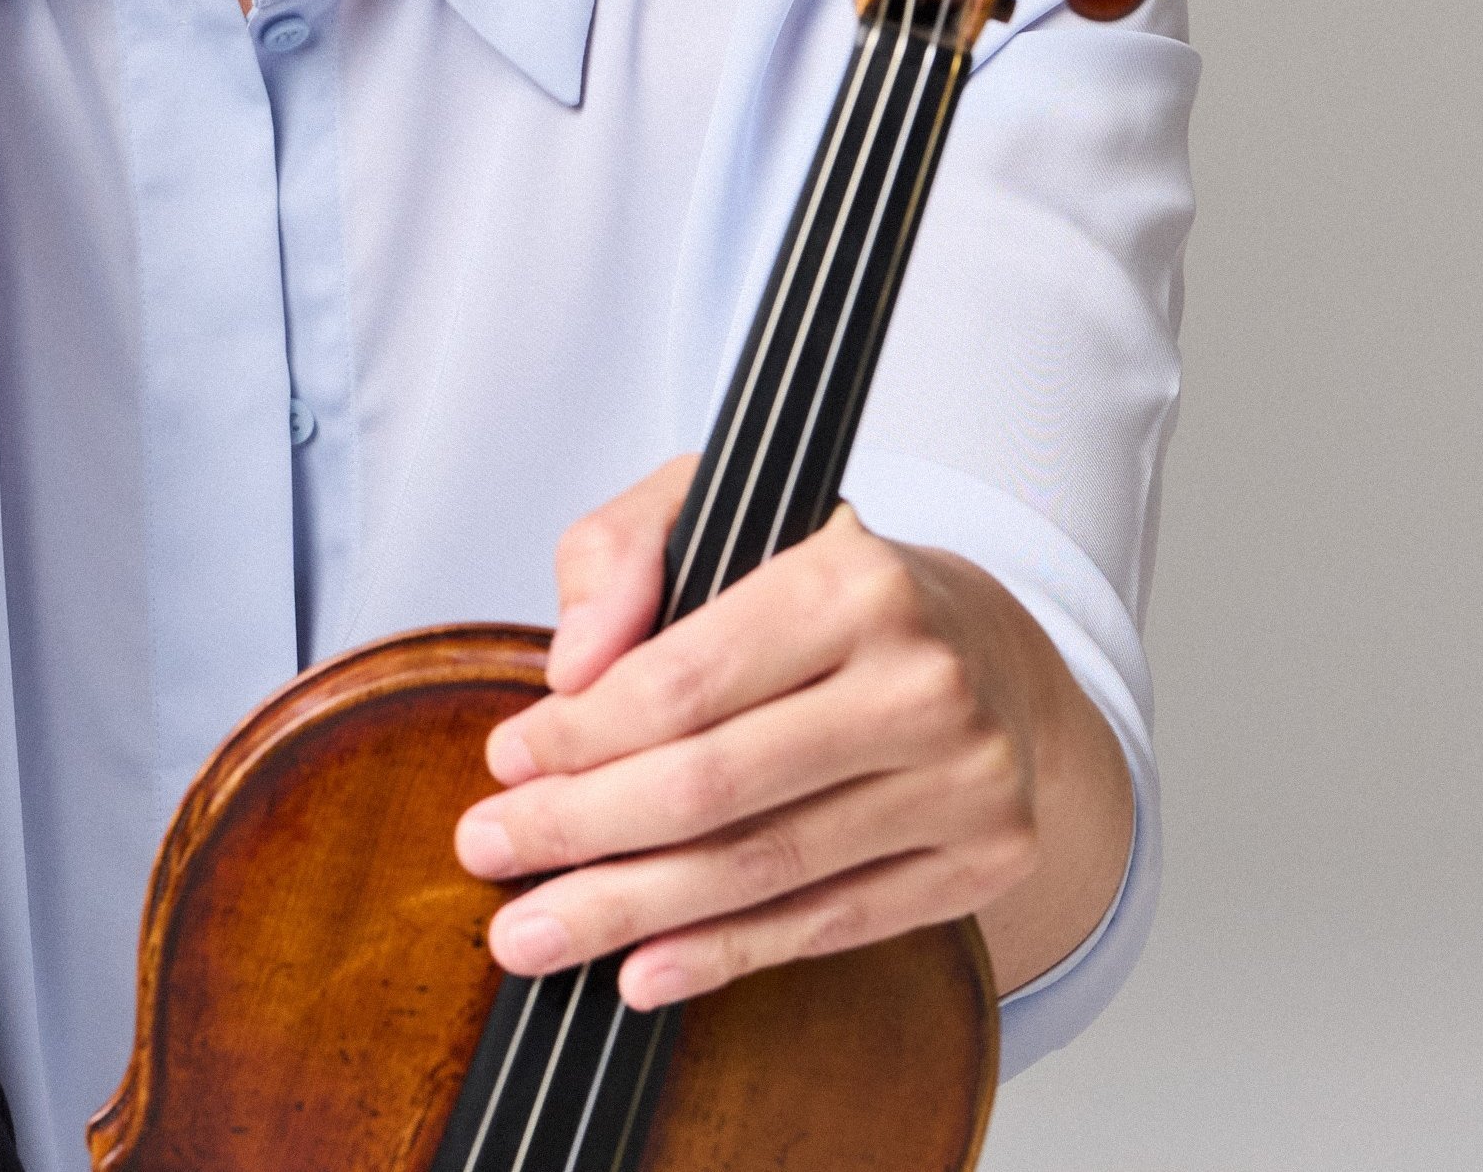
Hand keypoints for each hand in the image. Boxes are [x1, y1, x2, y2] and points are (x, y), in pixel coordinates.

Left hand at [452, 455, 1136, 1012]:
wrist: (992, 656)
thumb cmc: (830, 588)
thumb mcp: (721, 512)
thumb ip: (623, 551)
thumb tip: (571, 666)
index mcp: (856, 579)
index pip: (686, 681)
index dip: (580, 735)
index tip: (506, 761)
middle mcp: (924, 681)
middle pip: (713, 786)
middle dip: (579, 828)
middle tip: (490, 851)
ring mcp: (966, 780)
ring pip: (763, 870)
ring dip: (628, 911)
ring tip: (533, 930)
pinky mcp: (983, 860)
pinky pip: (829, 924)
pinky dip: (725, 955)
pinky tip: (643, 970)